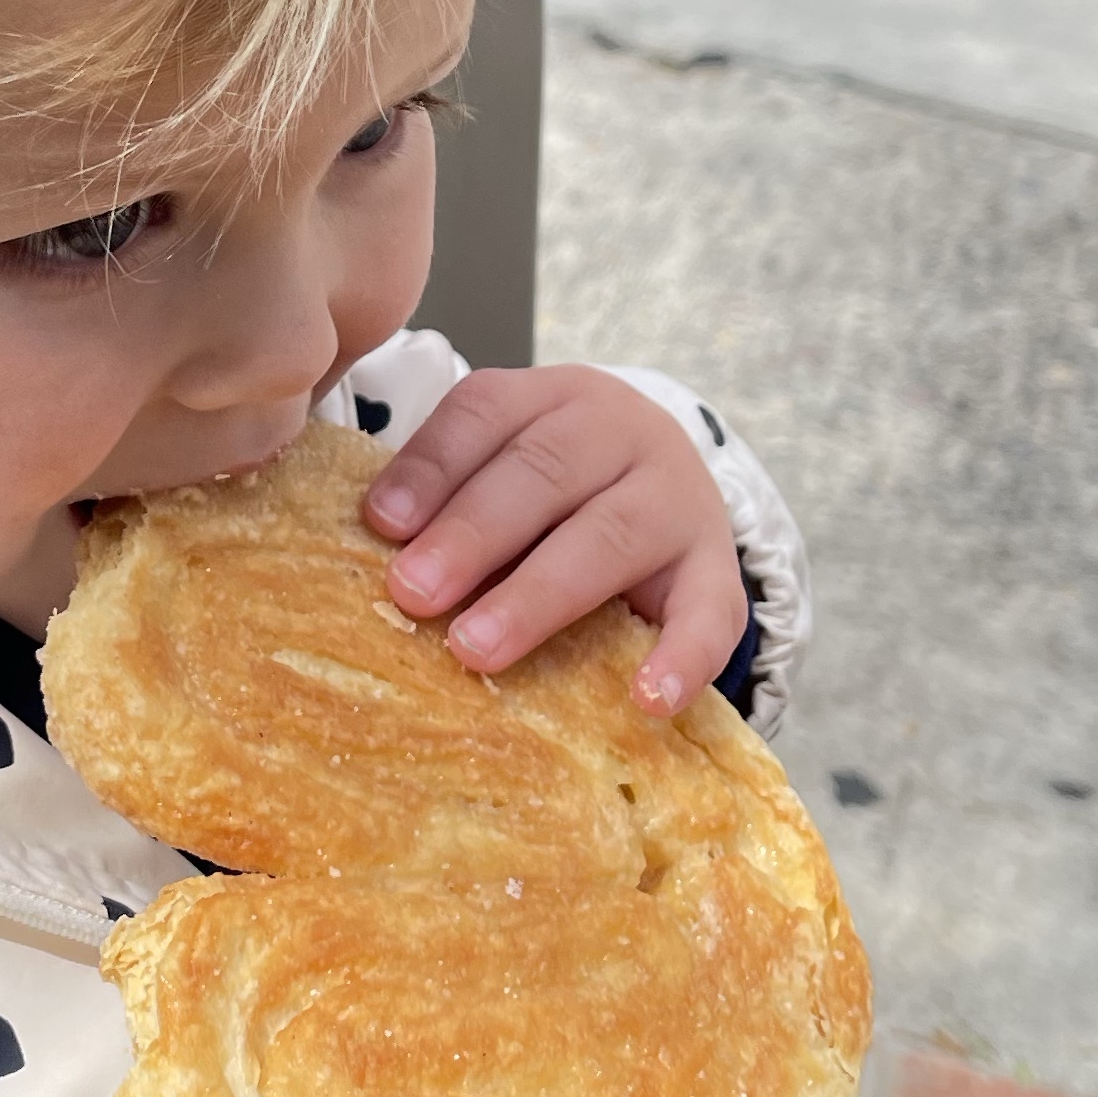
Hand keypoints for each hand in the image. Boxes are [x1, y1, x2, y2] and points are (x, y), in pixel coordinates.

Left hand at [362, 365, 746, 710]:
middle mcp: (620, 432)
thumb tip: (380, 557)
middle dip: (472, 534)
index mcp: (551, 397)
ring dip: (538, 596)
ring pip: (609, 537)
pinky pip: (711, 613)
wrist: (670, 484)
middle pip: (544, 471)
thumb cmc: (557, 490)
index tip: (381, 524)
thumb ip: (449, 496)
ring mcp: (676, 498)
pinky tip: (647, 699)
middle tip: (412, 593)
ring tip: (476, 649)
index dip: (431, 467)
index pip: (486, 413)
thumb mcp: (504, 464)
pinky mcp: (717, 568)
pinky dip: (682, 656)